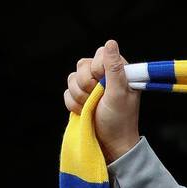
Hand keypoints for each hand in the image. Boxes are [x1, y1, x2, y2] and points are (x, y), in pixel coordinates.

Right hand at [64, 39, 141, 163]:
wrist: (111, 144)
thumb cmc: (120, 120)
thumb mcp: (119, 93)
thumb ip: (114, 68)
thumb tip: (110, 43)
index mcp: (118, 72)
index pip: (99, 53)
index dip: (97, 67)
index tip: (103, 83)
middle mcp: (103, 76)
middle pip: (82, 65)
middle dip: (86, 84)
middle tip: (98, 98)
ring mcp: (90, 87)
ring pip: (71, 79)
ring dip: (80, 97)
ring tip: (92, 108)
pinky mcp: (80, 98)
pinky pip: (66, 93)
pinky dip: (74, 104)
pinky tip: (85, 112)